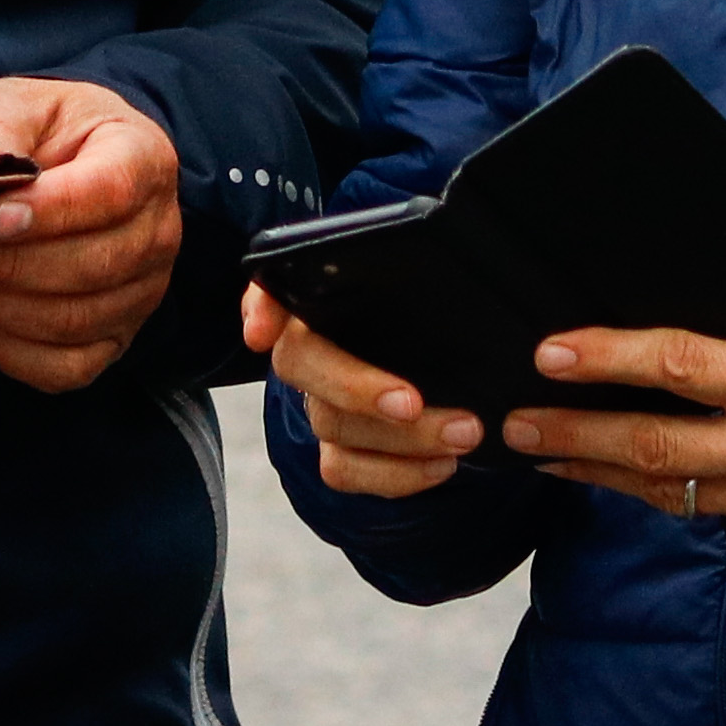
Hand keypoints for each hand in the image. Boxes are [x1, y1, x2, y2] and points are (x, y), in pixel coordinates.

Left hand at [0, 77, 182, 393]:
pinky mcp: (116, 338)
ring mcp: (142, 293)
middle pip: (90, 266)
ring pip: (73, 320)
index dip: (52, 211)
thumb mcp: (21, 103)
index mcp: (144, 159)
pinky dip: (12, 350)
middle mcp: (157, 232)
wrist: (76, 165)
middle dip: (5, 265)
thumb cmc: (50, 133)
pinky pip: (68, 367)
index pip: (110, 192)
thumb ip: (1, 125)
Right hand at [244, 285, 474, 498]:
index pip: (271, 288)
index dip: (260, 309)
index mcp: (321, 296)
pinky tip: (443, 464)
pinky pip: (345, 471)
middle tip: (412, 401)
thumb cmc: (435, 313)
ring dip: (402, 437)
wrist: (458, 366)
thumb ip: (413, 263)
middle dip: (354, 386)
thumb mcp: (431, 285)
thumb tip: (409, 251)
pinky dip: (398, 474)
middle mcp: (307, 347)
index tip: (263, 334)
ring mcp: (317, 402)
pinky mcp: (335, 450)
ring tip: (465, 431)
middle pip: (299, 364)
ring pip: (331, 424)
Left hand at [494, 318, 725, 534]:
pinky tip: (607, 473)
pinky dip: (644, 488)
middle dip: (574, 431)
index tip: (554, 351)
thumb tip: (682, 311)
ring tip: (539, 449)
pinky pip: (698, 505)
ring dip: (594, 468)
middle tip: (515, 421)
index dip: (609, 358)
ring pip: (666, 484)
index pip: (682, 366)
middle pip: (655, 441)